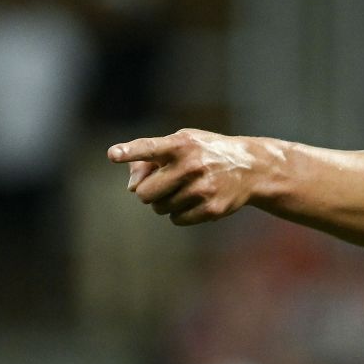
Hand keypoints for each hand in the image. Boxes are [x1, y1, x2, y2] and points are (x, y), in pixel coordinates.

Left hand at [108, 129, 270, 225]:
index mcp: (181, 144)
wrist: (251, 168)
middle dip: (148, 192)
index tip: (113, 154)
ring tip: (184, 190)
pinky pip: (177, 219)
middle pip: (145, 193)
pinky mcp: (212, 209)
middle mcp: (192, 165)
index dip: (130, 152)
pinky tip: (194, 201)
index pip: (150, 148)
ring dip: (165, 202)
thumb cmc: (205, 152)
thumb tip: (131, 187)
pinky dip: (179, 213)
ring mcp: (203, 189)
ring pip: (160, 208)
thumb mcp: (181, 143)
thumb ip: (148, 159)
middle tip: (163, 184)